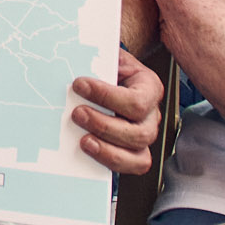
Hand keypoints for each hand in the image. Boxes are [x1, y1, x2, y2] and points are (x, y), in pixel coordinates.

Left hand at [70, 47, 162, 175]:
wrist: (108, 75)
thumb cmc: (107, 67)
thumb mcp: (105, 57)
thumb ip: (96, 61)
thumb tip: (72, 64)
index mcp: (149, 87)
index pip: (136, 100)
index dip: (106, 96)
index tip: (78, 85)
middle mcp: (152, 115)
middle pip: (139, 133)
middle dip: (104, 125)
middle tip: (77, 114)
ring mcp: (145, 136)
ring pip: (139, 156)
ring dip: (108, 151)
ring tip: (83, 141)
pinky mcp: (135, 152)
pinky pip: (132, 167)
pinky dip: (111, 163)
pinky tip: (90, 152)